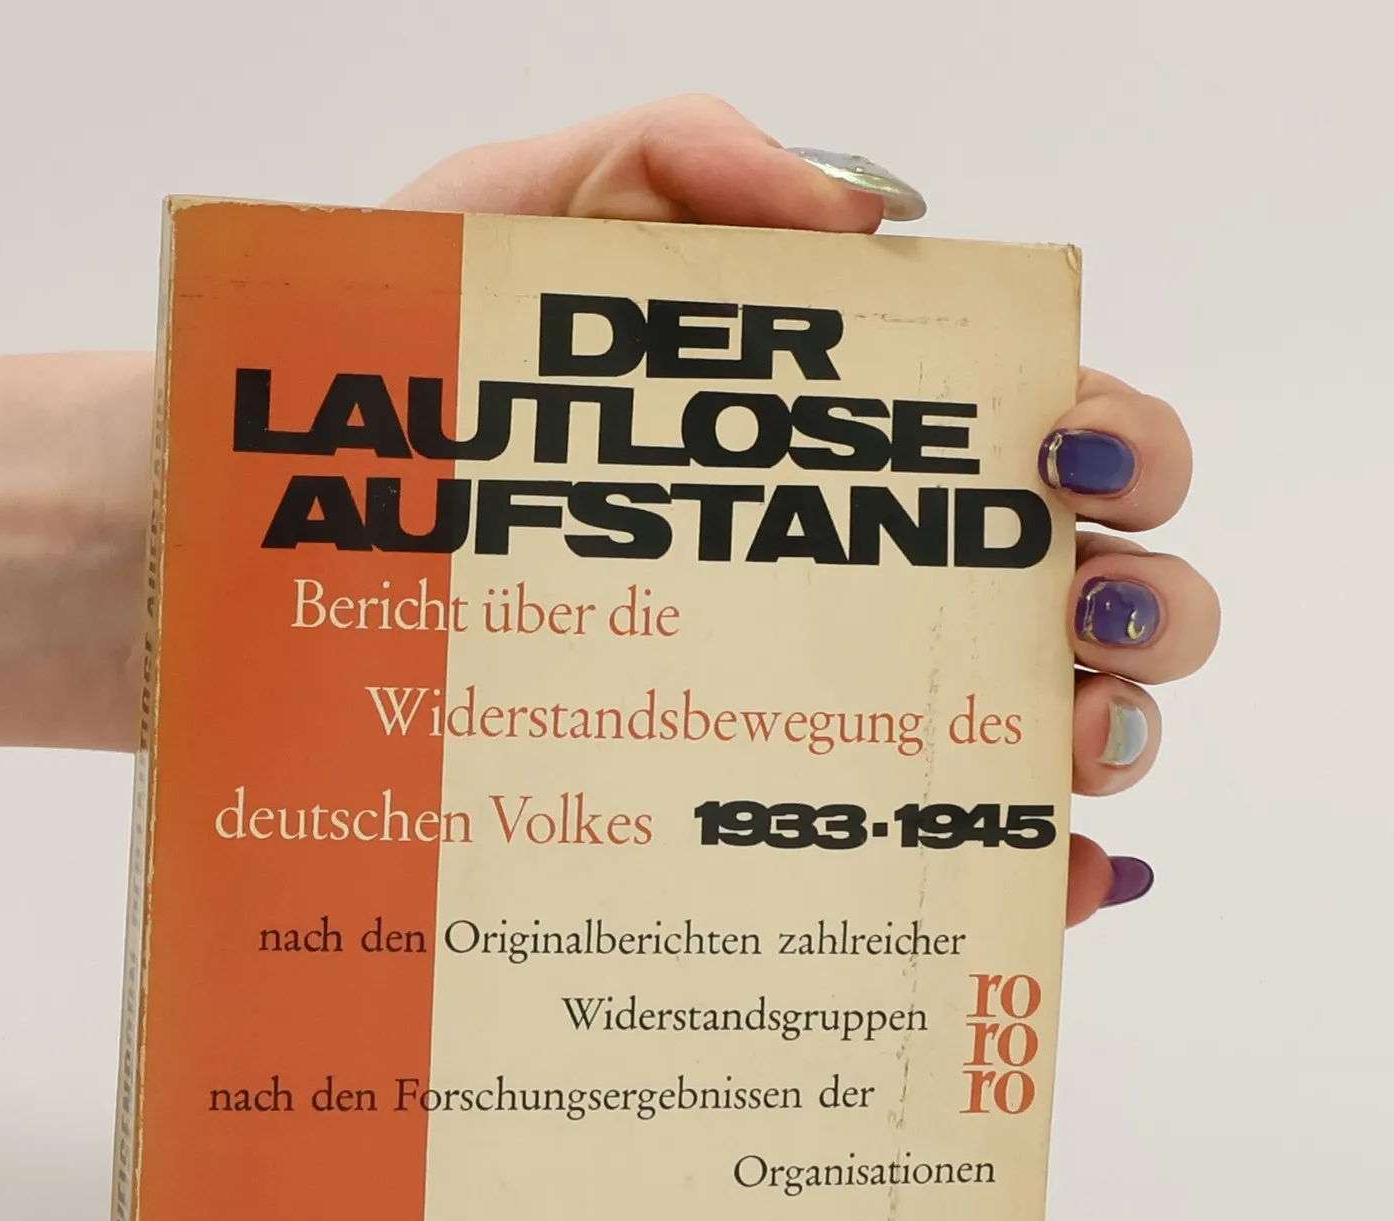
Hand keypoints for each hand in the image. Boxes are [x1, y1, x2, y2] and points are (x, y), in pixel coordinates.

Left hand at [390, 95, 1216, 925]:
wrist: (251, 552)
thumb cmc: (389, 401)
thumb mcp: (512, 223)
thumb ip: (681, 162)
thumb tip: (871, 218)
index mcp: (842, 449)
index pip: (1042, 437)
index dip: (1113, 445)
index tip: (1062, 458)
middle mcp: (863, 587)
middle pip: (1088, 593)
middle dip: (1142, 599)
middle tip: (1078, 606)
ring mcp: (827, 721)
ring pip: (1044, 738)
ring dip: (1106, 736)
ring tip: (1067, 736)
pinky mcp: (775, 836)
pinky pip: (937, 875)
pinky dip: (1024, 884)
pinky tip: (1046, 882)